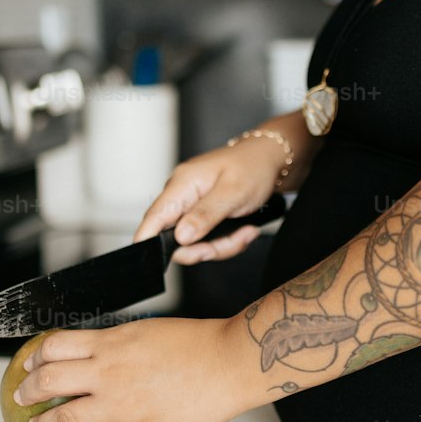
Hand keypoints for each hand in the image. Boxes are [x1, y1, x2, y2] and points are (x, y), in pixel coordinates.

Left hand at [10, 316, 250, 421]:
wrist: (226, 363)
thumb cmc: (197, 344)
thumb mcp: (145, 331)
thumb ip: (116, 345)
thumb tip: (96, 355)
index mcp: (110, 342)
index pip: (54, 346)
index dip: (36, 357)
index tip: (30, 363)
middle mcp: (107, 371)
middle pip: (48, 380)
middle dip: (27, 390)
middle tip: (21, 395)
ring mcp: (118, 404)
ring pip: (63, 417)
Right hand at [132, 140, 284, 264]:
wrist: (273, 158)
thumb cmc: (254, 166)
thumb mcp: (233, 192)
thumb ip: (205, 215)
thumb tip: (180, 237)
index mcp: (182, 184)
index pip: (153, 217)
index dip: (147, 242)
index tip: (153, 262)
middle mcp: (183, 195)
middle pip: (176, 239)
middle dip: (206, 248)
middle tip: (232, 241)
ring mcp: (194, 207)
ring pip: (196, 244)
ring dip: (223, 244)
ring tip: (245, 231)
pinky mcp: (205, 215)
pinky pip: (209, 239)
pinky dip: (228, 239)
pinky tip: (244, 228)